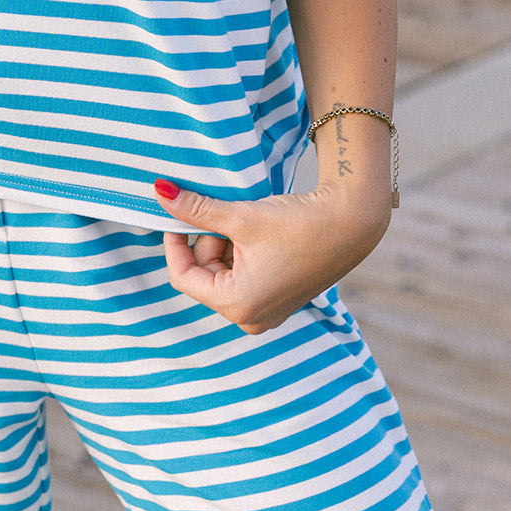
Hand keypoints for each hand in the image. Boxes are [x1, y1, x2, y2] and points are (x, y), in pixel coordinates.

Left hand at [153, 179, 390, 335]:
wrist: (351, 222)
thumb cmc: (298, 223)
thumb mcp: (240, 216)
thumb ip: (196, 209)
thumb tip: (159, 193)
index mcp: (238, 305)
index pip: (183, 276)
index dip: (175, 242)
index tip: (178, 213)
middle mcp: (251, 318)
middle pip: (204, 274)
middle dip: (207, 241)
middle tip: (226, 215)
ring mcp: (266, 311)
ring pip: (222, 273)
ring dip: (225, 244)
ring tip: (248, 222)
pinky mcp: (278, 299)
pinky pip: (243, 276)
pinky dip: (241, 251)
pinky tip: (259, 232)